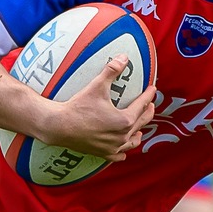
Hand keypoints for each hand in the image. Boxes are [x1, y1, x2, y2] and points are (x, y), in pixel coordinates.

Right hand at [38, 57, 155, 160]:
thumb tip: (124, 57)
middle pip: (141, 123)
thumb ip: (112, 70)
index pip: (142, 105)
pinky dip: (123, 150)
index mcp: (125, 120)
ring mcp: (113, 147)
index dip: (148, 95)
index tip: (152, 89)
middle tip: (149, 104)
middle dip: (147, 112)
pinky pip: (119, 155)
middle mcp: (122, 136)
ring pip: (132, 141)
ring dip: (138, 132)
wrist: (59, 126)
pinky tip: (124, 147)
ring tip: (139, 128)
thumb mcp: (97, 86)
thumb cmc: (79, 106)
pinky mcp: (103, 154)